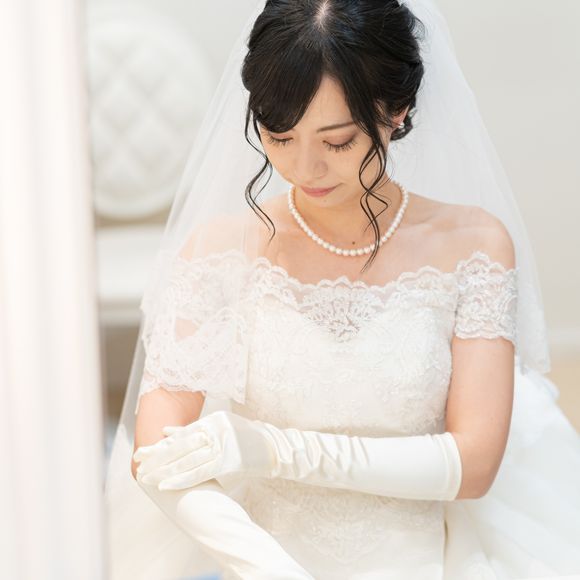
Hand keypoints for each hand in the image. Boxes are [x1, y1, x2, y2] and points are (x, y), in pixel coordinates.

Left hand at [133, 410, 276, 489]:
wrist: (274, 447)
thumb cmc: (246, 439)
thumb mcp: (222, 427)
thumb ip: (196, 430)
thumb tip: (167, 431)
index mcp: (212, 420)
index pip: (181, 434)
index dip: (160, 444)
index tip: (142, 452)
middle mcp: (215, 428)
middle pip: (180, 445)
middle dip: (157, 456)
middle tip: (138, 464)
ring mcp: (222, 443)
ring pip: (187, 459)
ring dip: (164, 470)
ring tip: (146, 477)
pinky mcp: (229, 459)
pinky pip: (200, 471)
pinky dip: (181, 479)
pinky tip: (165, 485)